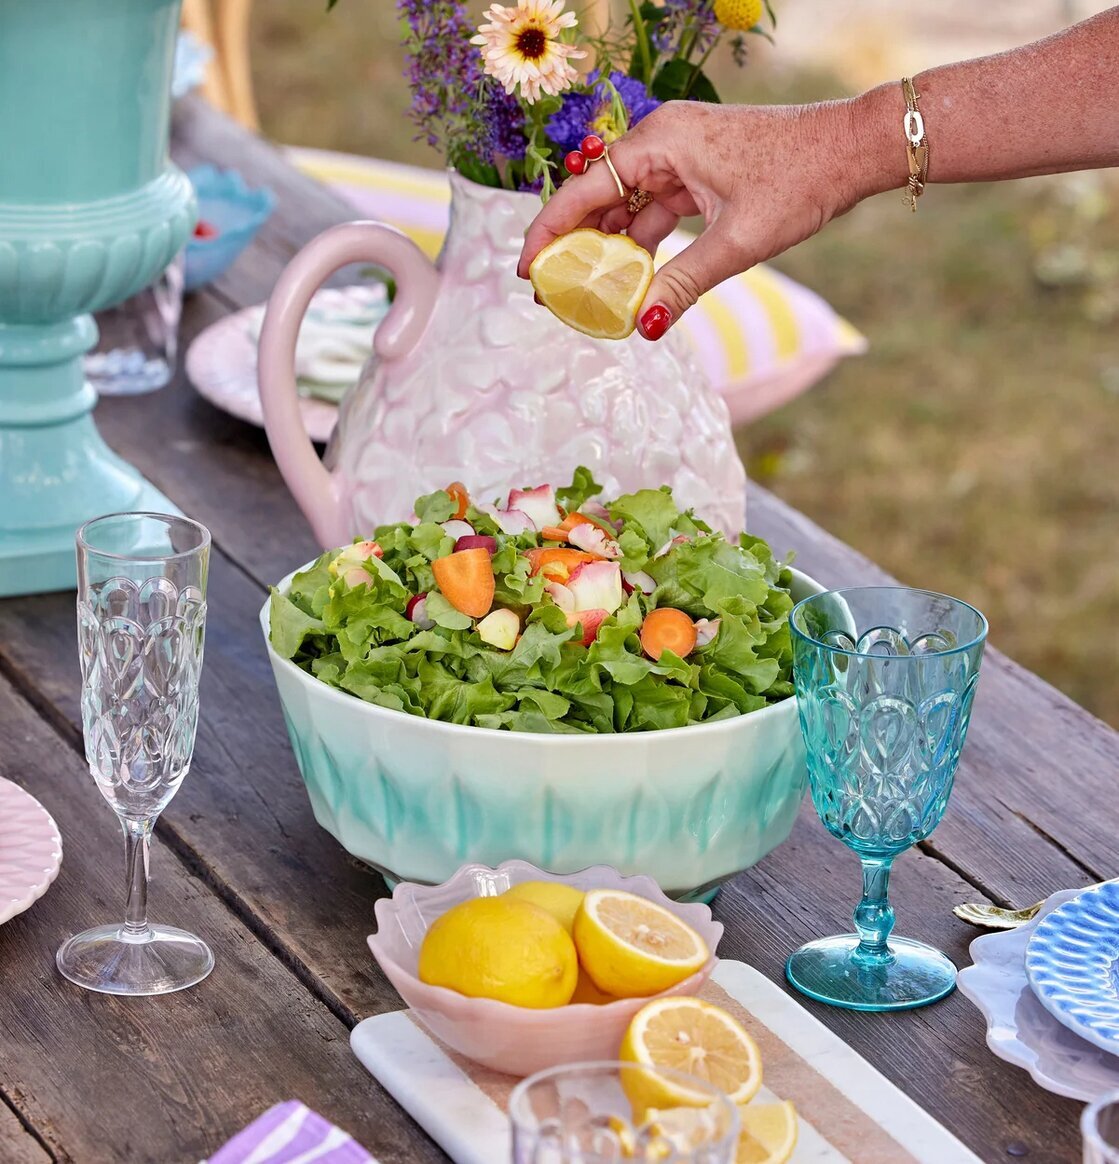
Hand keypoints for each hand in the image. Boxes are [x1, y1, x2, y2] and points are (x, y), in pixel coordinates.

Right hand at [518, 97, 884, 338]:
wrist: (851, 151)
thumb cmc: (800, 180)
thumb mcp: (738, 240)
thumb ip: (685, 282)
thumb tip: (647, 326)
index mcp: (662, 141)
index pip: (585, 189)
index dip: (549, 231)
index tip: (525, 270)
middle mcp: (662, 142)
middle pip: (598, 199)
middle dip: (574, 247)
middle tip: (552, 294)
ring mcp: (679, 157)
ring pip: (625, 208)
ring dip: (608, 251)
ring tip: (585, 296)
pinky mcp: (696, 174)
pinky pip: (653, 211)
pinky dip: (641, 245)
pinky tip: (629, 280)